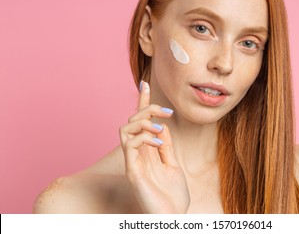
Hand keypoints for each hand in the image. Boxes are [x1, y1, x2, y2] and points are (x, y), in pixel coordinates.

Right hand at [119, 81, 189, 212]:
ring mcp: (134, 162)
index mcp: (147, 151)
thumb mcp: (172, 165)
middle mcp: (137, 154)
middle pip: (132, 120)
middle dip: (147, 108)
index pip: (141, 121)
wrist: (172, 217)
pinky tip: (159, 142)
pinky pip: (130, 145)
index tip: (144, 83)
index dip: (142, 101)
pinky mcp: (133, 171)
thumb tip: (162, 126)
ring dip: (143, 122)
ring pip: (125, 129)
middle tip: (167, 111)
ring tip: (161, 127)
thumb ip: (165, 147)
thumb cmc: (172, 196)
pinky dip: (144, 138)